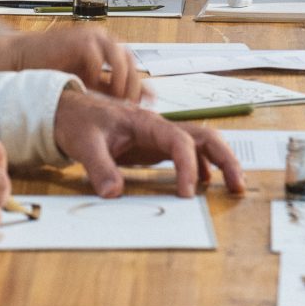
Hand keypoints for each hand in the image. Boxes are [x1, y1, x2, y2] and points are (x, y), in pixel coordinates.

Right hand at [6, 27, 144, 100]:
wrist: (23, 57)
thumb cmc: (53, 69)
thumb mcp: (88, 82)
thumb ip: (110, 88)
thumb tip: (137, 99)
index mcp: (107, 48)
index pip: (133, 66)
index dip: (140, 86)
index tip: (144, 105)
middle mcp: (103, 39)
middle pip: (131, 61)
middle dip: (133, 85)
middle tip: (129, 105)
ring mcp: (92, 36)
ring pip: (119, 57)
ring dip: (120, 80)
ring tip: (115, 98)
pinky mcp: (79, 38)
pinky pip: (96, 57)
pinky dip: (96, 72)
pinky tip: (89, 85)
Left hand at [51, 92, 247, 197]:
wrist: (67, 111)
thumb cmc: (78, 122)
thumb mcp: (84, 144)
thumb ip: (100, 167)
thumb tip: (113, 194)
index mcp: (145, 122)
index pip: (178, 141)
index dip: (188, 167)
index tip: (186, 194)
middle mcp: (158, 127)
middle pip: (204, 136)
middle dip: (225, 158)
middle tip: (237, 185)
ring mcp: (159, 137)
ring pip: (200, 143)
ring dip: (220, 162)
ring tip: (233, 186)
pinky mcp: (154, 147)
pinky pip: (186, 153)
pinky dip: (202, 166)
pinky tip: (205, 184)